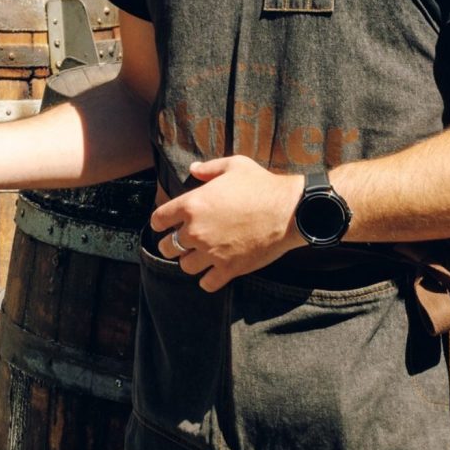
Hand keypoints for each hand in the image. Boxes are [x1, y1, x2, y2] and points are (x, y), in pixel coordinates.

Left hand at [149, 155, 305, 291]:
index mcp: (191, 204)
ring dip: (189, 261)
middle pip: (167, 247)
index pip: (158, 219)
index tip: (163, 224)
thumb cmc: (262, 185)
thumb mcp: (234, 166)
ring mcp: (212, 252)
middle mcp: (196, 231)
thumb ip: (209, 168)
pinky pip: (207, 283)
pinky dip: (207, 280)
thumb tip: (193, 168)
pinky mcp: (230, 268)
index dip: (159, 222)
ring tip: (198, 256)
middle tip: (180, 243)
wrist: (290, 210)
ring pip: (185, 266)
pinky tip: (213, 272)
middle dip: (171, 244)